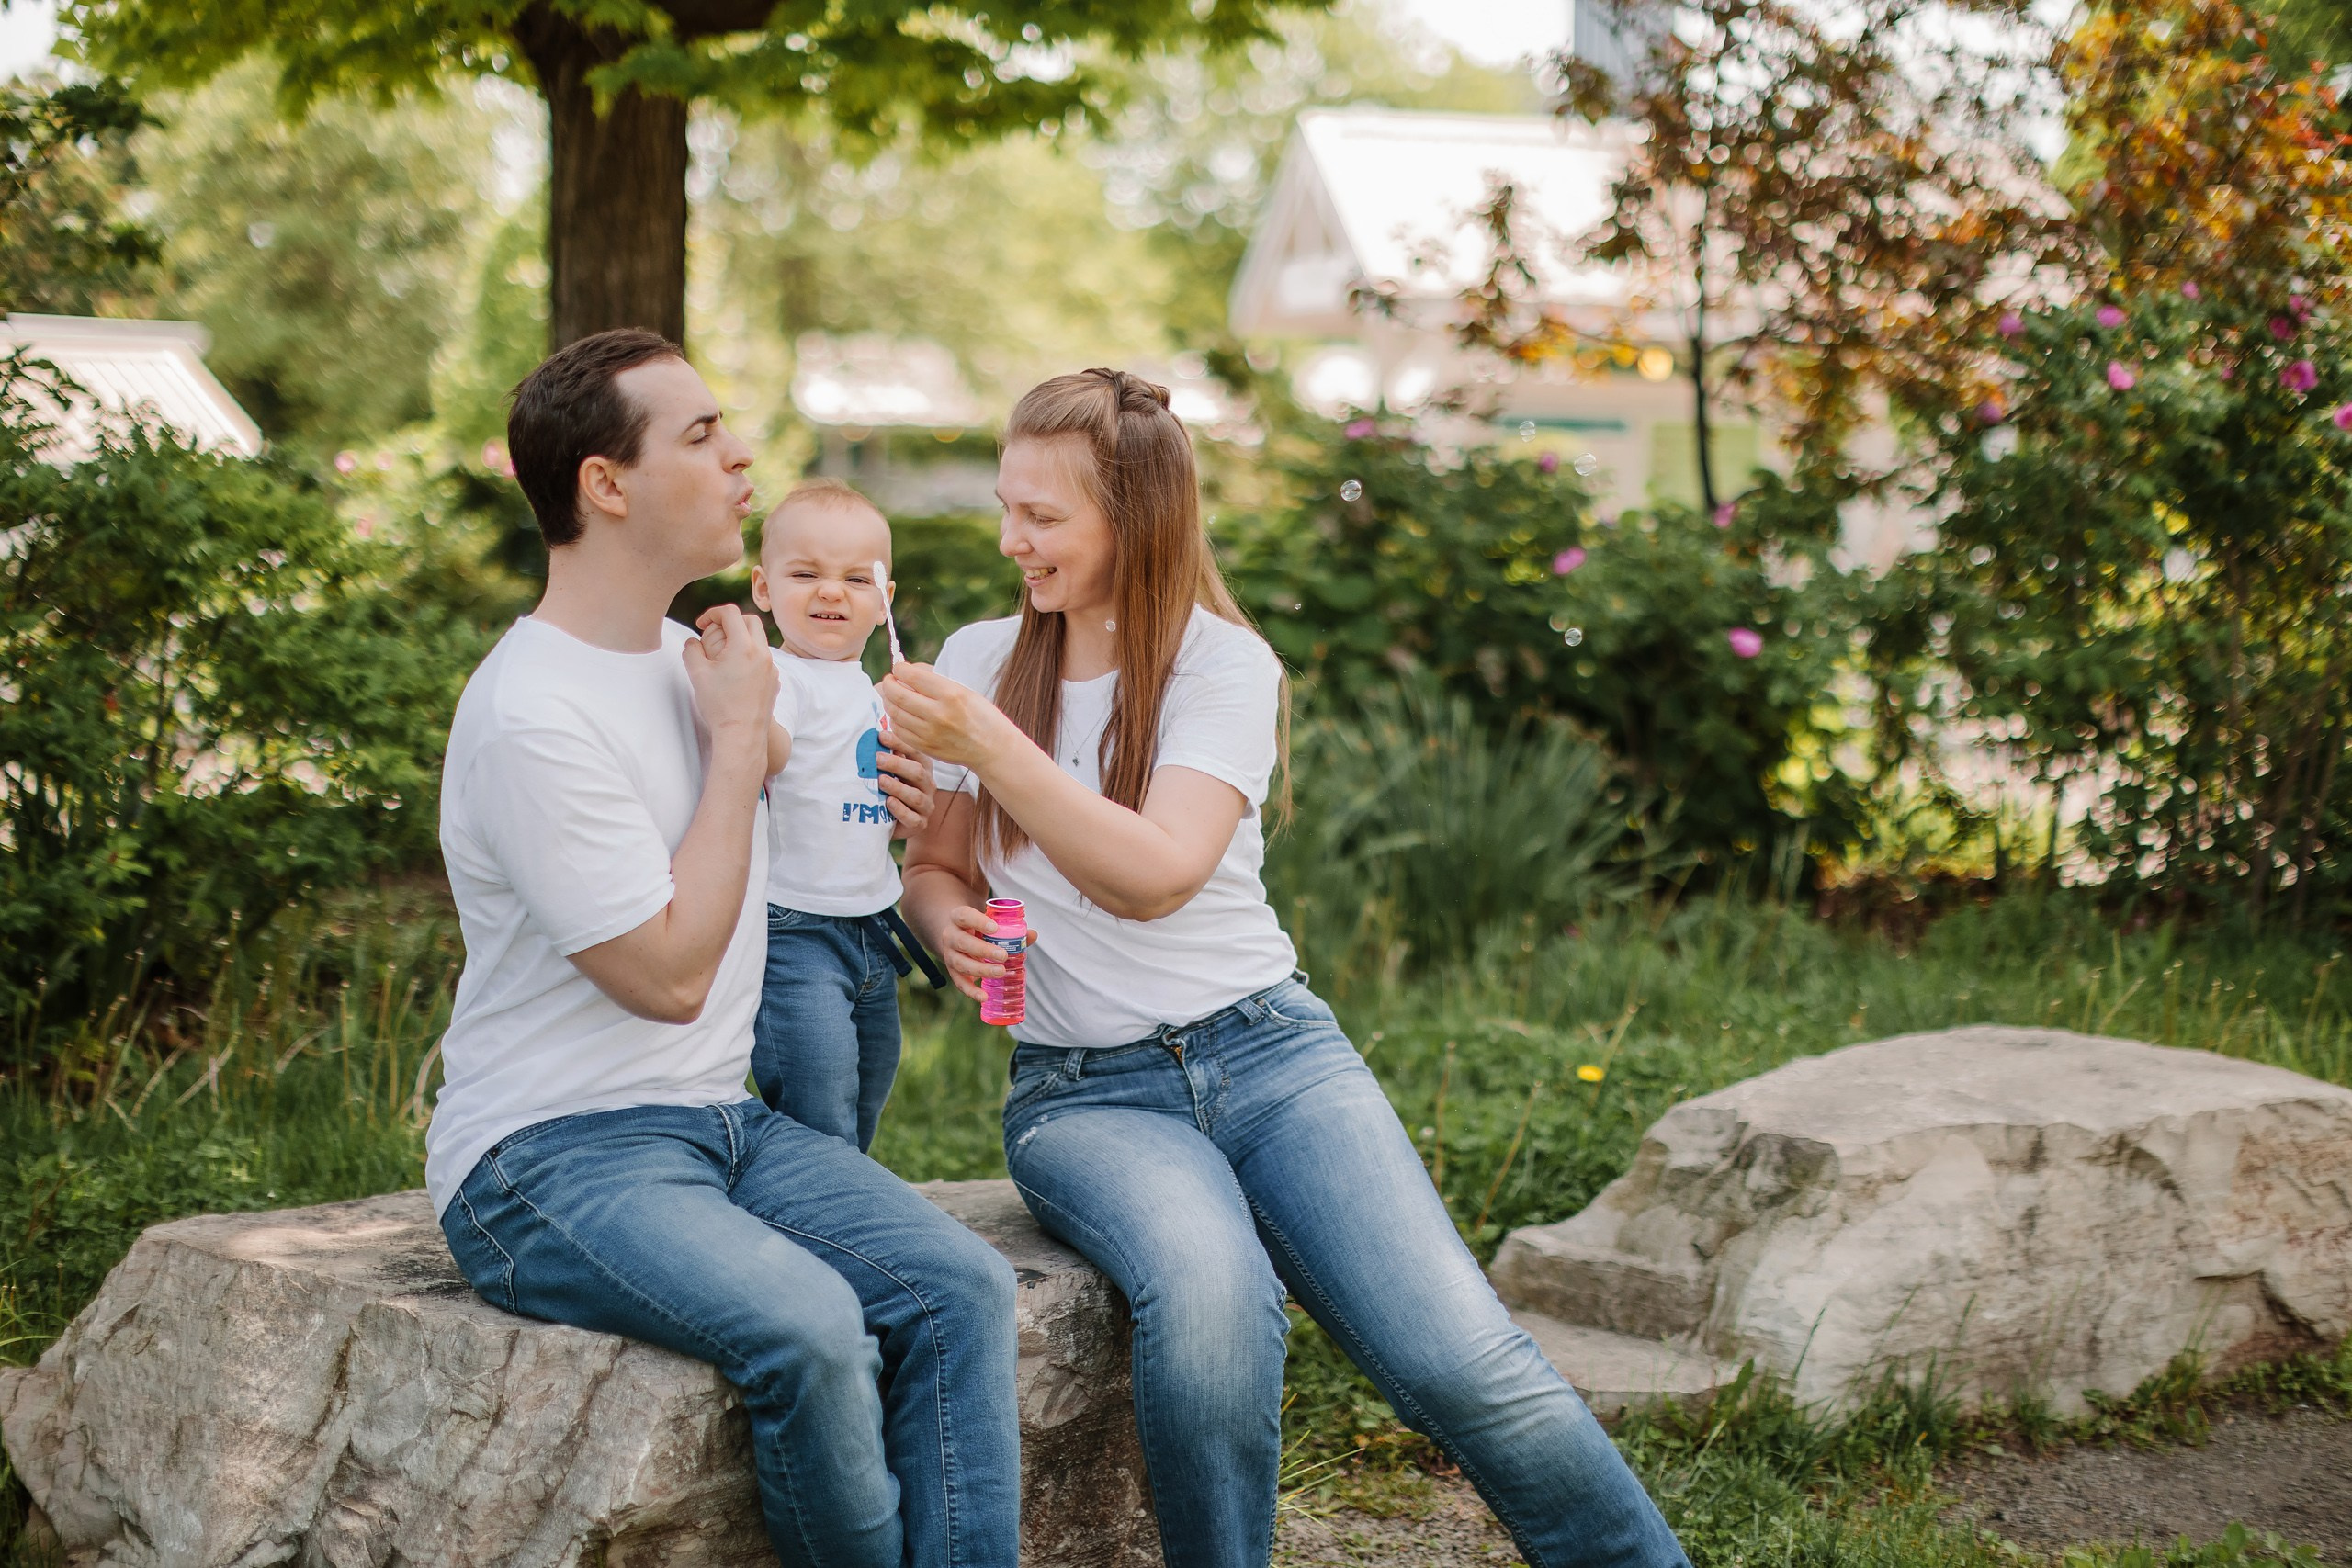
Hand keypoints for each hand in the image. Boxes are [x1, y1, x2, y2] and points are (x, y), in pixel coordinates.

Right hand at [686, 605, 776, 753]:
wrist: (741, 734)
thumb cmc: (718, 705)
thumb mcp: (697, 674)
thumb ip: (691, 650)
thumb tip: (693, 641)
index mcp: (744, 647)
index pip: (731, 613)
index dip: (712, 613)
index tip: (701, 624)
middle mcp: (762, 653)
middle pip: (750, 620)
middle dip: (731, 621)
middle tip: (715, 633)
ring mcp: (772, 667)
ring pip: (759, 639)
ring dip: (742, 638)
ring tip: (724, 654)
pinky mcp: (775, 680)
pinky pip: (764, 658)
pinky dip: (750, 655)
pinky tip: (736, 672)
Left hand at [876, 744, 934, 836]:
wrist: (894, 821)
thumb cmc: (892, 790)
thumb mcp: (891, 772)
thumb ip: (889, 756)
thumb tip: (880, 736)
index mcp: (923, 768)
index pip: (915, 753)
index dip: (899, 744)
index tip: (881, 737)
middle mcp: (928, 786)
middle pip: (918, 773)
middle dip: (896, 765)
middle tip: (877, 759)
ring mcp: (926, 806)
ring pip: (916, 796)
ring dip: (897, 787)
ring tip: (881, 781)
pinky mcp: (919, 823)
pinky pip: (913, 818)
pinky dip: (900, 810)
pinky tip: (889, 802)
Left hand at [878, 662, 1010, 771]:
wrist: (992, 748)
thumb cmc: (981, 716)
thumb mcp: (964, 690)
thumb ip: (935, 680)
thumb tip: (910, 671)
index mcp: (951, 695)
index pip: (912, 676)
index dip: (900, 669)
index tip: (899, 668)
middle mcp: (938, 714)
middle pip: (898, 695)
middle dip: (889, 683)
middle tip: (890, 680)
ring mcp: (930, 733)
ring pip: (895, 713)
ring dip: (889, 701)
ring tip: (893, 695)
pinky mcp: (925, 747)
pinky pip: (899, 730)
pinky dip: (895, 719)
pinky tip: (900, 713)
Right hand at [937, 904, 1038, 1003]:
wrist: (955, 936)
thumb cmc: (977, 928)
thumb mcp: (988, 923)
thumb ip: (1010, 928)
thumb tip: (1031, 935)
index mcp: (958, 918)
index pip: (964, 916)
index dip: (978, 922)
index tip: (995, 928)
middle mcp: (950, 936)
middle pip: (962, 942)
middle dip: (983, 950)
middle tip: (1003, 955)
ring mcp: (949, 955)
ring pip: (961, 963)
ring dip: (981, 970)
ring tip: (1000, 972)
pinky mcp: (952, 971)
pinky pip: (959, 982)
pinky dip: (971, 991)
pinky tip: (984, 996)